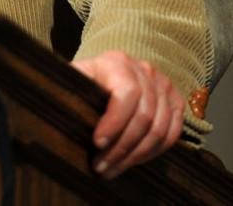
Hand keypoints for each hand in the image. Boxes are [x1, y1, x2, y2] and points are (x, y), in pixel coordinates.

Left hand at [72, 50, 184, 178]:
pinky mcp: (175, 101)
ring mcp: (163, 85)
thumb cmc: (84, 83)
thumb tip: (57, 110)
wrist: (104, 76)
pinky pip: (171, 134)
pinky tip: (133, 161)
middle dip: (121, 147)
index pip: (126, 93)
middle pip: (144, 116)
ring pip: (159, 129)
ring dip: (135, 156)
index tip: (97, 144)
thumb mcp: (72, 81)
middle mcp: (144, 70)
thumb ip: (66, 91)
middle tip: (101, 167)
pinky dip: (153, 152)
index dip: (114, 122)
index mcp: (117, 62)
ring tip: (113, 169)